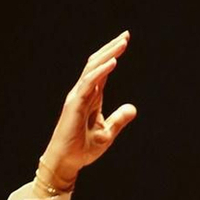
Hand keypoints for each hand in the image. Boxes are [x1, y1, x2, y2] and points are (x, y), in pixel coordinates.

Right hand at [37, 32, 136, 189]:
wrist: (67, 163)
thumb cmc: (82, 149)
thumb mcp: (107, 133)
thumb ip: (118, 119)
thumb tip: (133, 108)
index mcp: (90, 97)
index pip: (101, 70)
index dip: (112, 55)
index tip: (124, 42)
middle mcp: (82, 93)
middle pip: (96, 64)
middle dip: (111, 48)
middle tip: (126, 35)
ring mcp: (77, 97)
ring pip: (92, 69)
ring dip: (108, 54)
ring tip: (122, 43)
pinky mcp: (75, 104)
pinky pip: (89, 83)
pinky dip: (101, 71)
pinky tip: (113, 62)